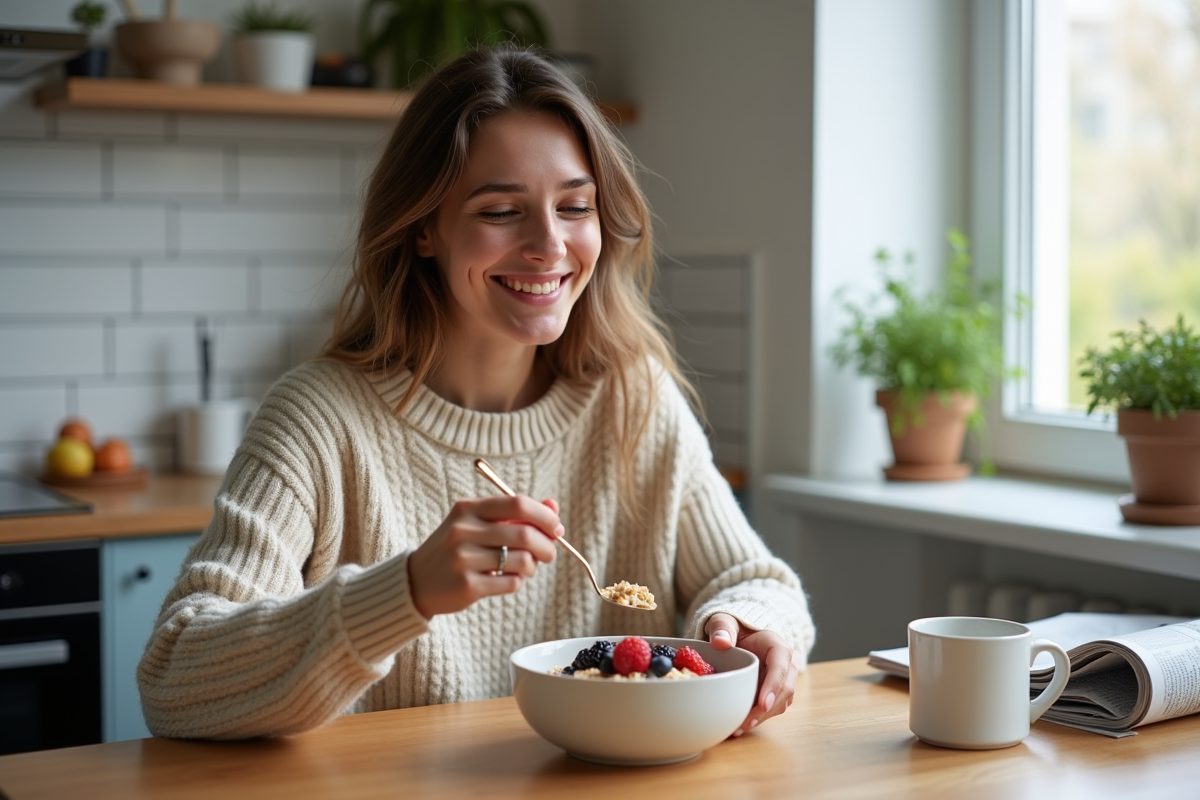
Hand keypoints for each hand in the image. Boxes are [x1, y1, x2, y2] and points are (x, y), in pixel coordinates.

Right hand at [407, 495, 561, 618]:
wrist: (416, 581)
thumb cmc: (456, 548)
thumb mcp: (478, 523)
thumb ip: (515, 514)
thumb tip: (553, 505)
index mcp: (468, 508)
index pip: (518, 504)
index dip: (545, 516)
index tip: (556, 528)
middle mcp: (463, 530)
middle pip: (525, 534)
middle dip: (547, 546)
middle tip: (549, 554)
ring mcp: (463, 559)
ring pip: (522, 560)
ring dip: (533, 566)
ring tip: (525, 568)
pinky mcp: (468, 586)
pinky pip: (512, 582)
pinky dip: (518, 582)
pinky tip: (507, 580)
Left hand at [706, 612, 796, 736]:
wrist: (738, 636)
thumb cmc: (733, 628)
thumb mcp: (725, 621)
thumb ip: (722, 628)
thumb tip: (721, 642)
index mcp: (776, 645)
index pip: (781, 665)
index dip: (774, 685)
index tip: (762, 703)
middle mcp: (785, 664)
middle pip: (785, 688)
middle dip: (767, 708)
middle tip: (746, 723)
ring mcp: (782, 679)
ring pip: (781, 702)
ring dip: (763, 717)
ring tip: (739, 728)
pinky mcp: (775, 692)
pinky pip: (773, 708)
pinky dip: (759, 718)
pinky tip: (741, 725)